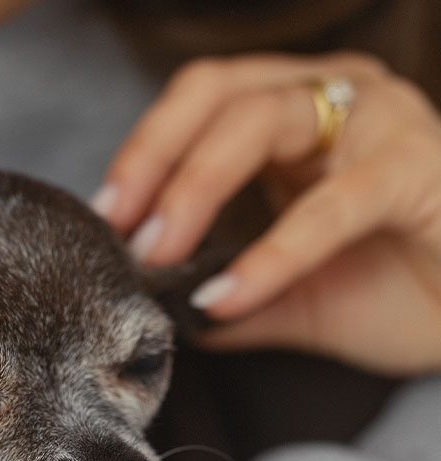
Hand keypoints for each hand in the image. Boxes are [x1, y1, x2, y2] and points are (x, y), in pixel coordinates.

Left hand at [93, 53, 440, 376]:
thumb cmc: (393, 292)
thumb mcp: (287, 297)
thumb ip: (226, 292)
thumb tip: (159, 311)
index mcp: (298, 116)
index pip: (202, 101)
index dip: (146, 150)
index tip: (106, 215)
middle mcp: (336, 99)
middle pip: (221, 94)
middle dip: (156, 160)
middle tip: (123, 229)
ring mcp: (380, 122)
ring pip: (265, 119)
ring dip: (196, 187)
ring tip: (161, 254)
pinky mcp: (418, 169)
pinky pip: (330, 205)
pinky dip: (271, 254)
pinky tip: (228, 296)